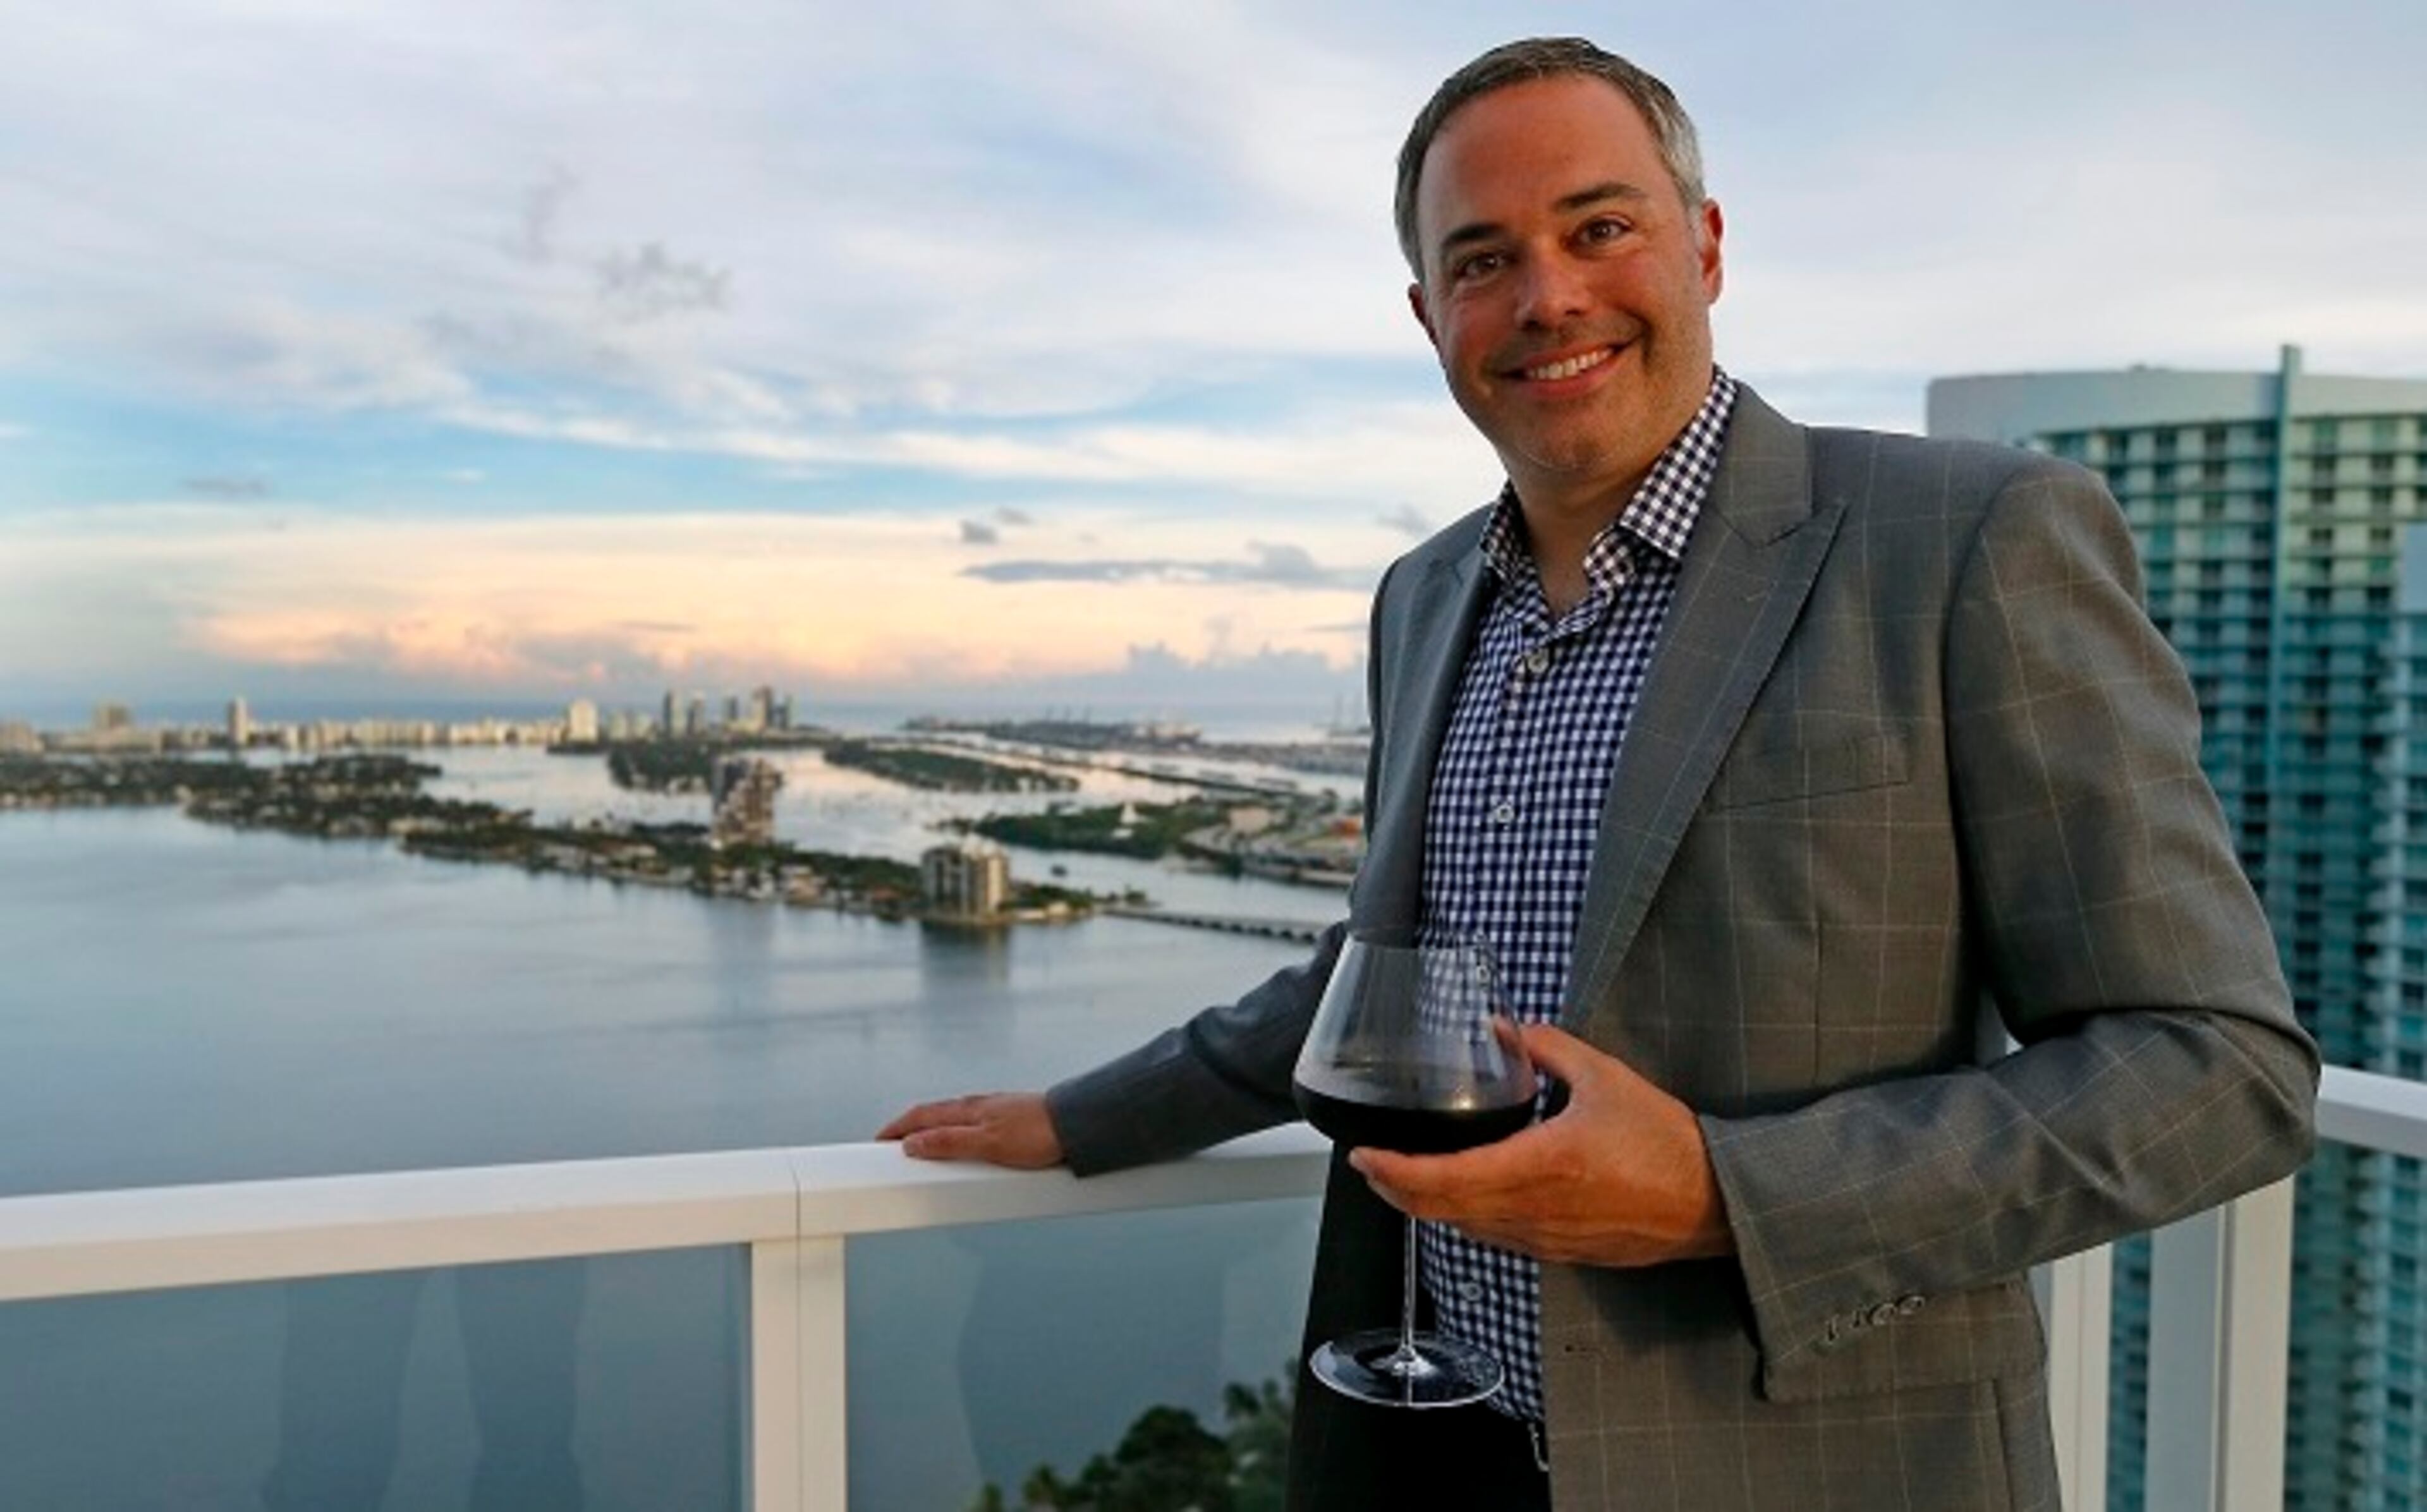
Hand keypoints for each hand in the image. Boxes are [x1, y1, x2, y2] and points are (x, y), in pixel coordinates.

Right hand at [877, 1093, 1064, 1168]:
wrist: (1074, 1125)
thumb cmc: (1036, 1133)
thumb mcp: (987, 1144)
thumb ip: (949, 1143)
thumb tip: (912, 1143)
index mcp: (965, 1110)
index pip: (919, 1116)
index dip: (896, 1129)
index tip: (878, 1142)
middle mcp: (975, 1106)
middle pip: (931, 1116)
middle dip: (908, 1130)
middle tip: (891, 1148)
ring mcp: (990, 1111)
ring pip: (950, 1120)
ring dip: (930, 1132)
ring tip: (919, 1150)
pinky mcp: (1005, 1120)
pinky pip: (968, 1126)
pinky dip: (952, 1135)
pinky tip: (959, 1146)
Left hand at [1348, 1024, 1732, 1267]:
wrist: (1715, 1202)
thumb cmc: (1665, 1141)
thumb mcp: (1605, 1077)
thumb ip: (1548, 1047)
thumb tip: (1501, 1027)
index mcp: (1541, 1165)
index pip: (1446, 1179)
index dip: (1396, 1171)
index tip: (1364, 1156)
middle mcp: (1534, 1211)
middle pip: (1442, 1212)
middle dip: (1396, 1190)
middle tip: (1369, 1166)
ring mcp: (1545, 1239)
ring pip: (1465, 1230)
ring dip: (1427, 1208)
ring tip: (1402, 1179)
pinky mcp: (1561, 1253)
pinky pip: (1495, 1239)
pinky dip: (1463, 1219)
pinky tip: (1458, 1198)